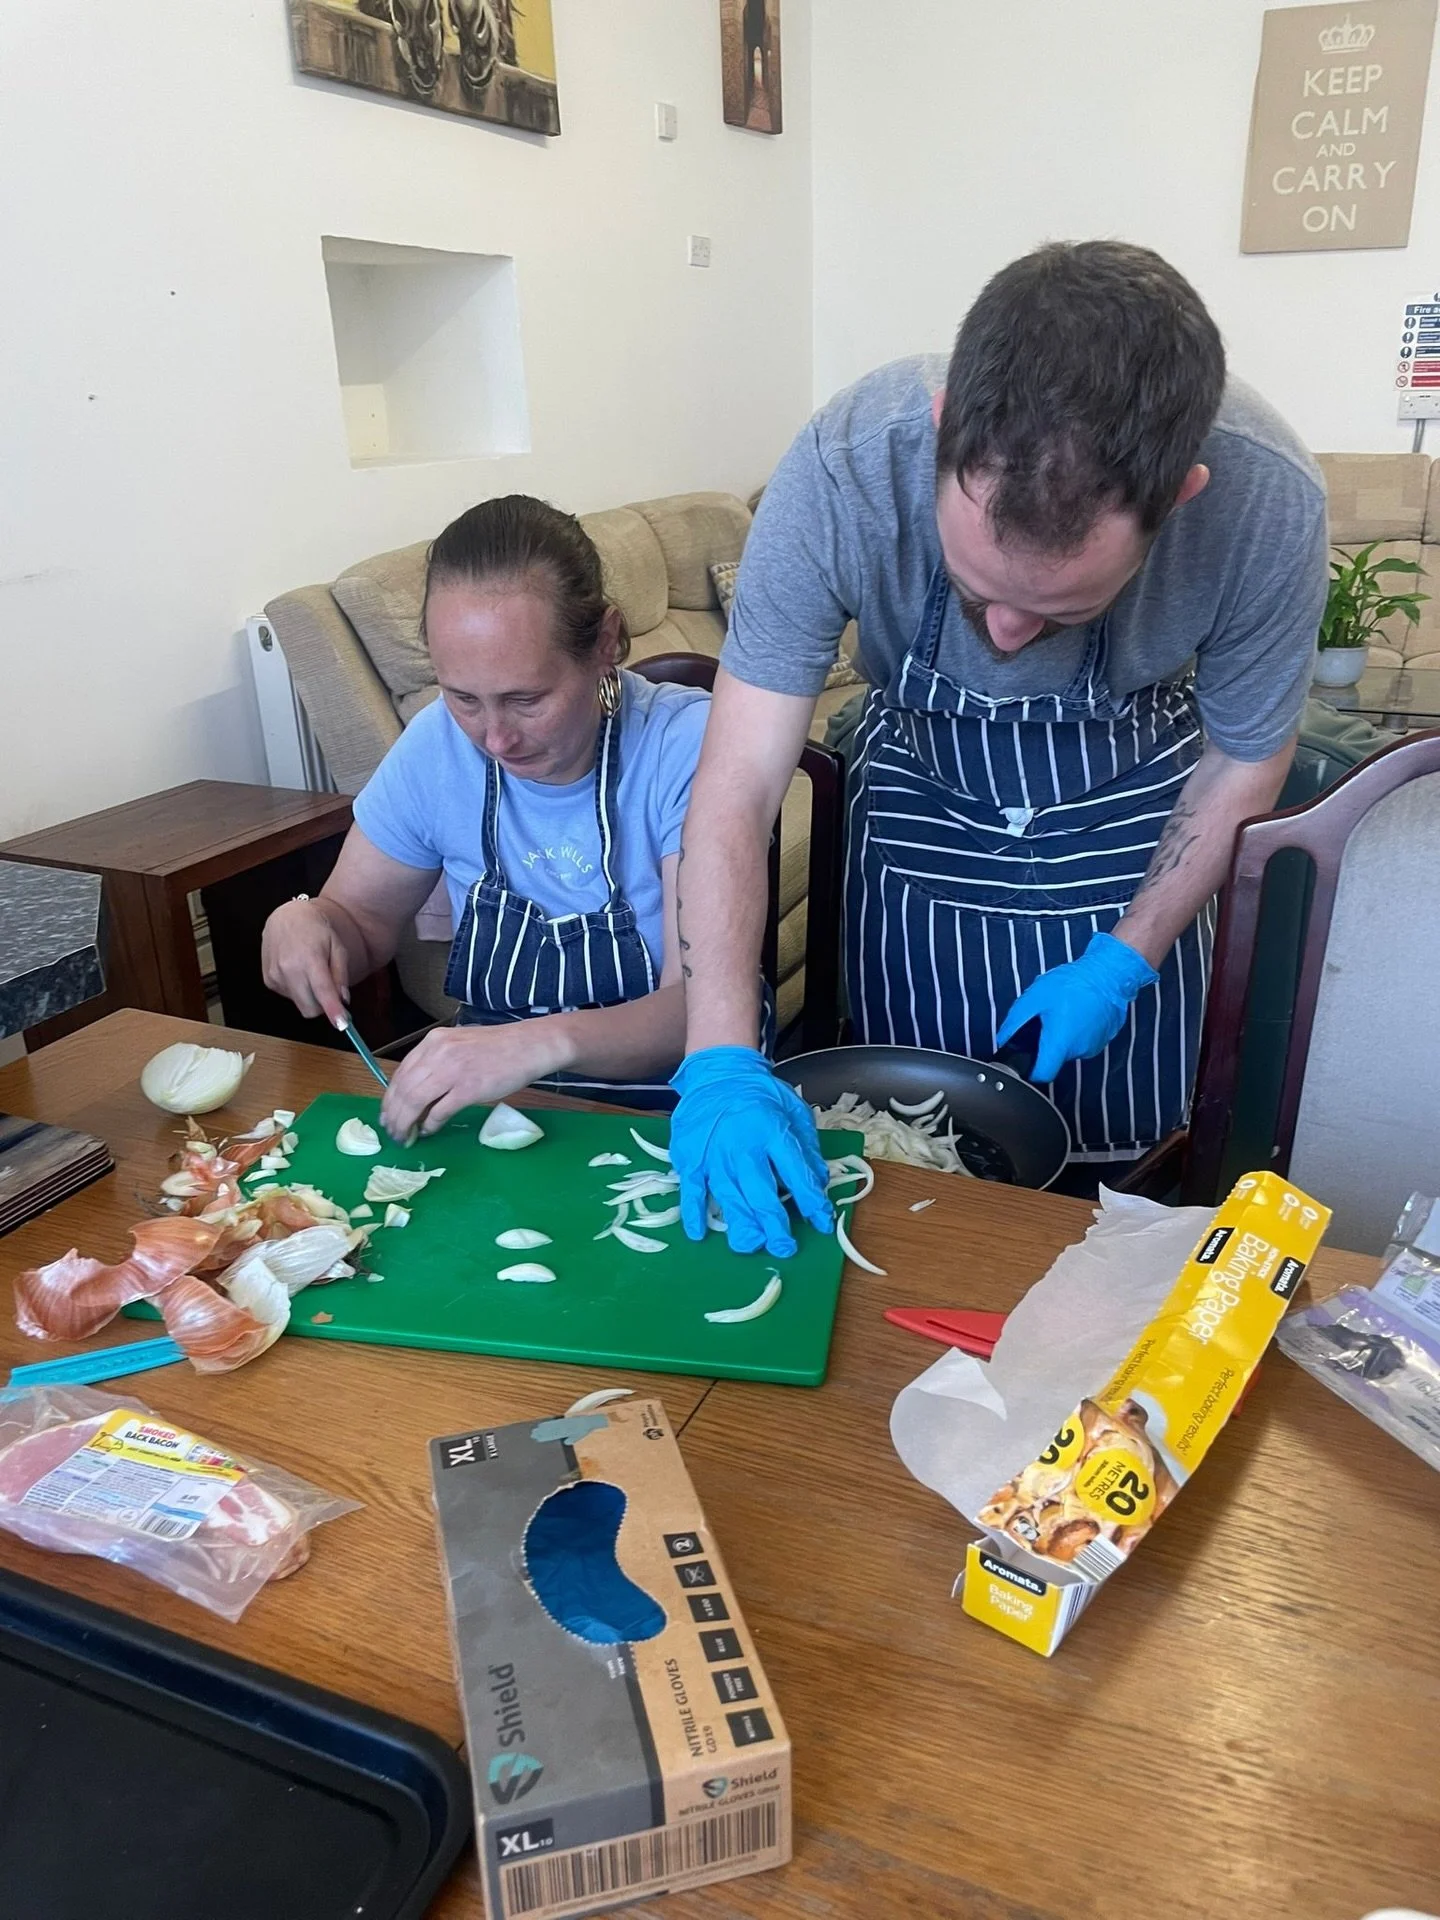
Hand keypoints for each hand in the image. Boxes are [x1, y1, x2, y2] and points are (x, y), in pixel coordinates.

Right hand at [261, 901, 350, 1025]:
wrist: (287, 917)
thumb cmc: (315, 930)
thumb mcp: (337, 947)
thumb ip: (341, 974)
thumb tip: (343, 999)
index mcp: (309, 959)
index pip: (322, 992)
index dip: (333, 1011)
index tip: (341, 1024)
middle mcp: (288, 969)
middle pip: (310, 1008)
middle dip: (323, 1006)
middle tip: (331, 992)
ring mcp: (275, 976)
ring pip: (300, 1004)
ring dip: (310, 996)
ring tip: (310, 972)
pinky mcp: (268, 980)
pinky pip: (289, 996)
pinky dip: (298, 990)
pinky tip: (298, 971)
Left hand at [379, 1021, 568, 1140]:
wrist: (529, 1046)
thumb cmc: (497, 1047)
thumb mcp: (459, 1045)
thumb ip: (436, 1063)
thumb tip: (416, 1094)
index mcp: (433, 1042)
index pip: (400, 1073)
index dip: (390, 1098)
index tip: (387, 1114)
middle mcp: (439, 1053)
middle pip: (404, 1090)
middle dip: (393, 1115)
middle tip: (392, 1132)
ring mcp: (453, 1071)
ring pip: (416, 1101)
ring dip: (406, 1123)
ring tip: (405, 1135)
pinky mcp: (469, 1089)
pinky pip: (440, 1112)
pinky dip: (430, 1124)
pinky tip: (428, 1131)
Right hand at [669, 1047, 832, 1259]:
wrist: (717, 1073)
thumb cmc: (760, 1094)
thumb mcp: (794, 1110)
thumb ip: (807, 1147)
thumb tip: (818, 1182)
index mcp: (773, 1131)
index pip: (797, 1174)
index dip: (812, 1201)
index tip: (821, 1223)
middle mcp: (743, 1146)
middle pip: (761, 1193)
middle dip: (774, 1225)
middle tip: (785, 1248)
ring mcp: (714, 1154)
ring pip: (729, 1197)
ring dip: (741, 1225)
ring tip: (752, 1245)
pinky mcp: (690, 1158)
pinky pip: (691, 1190)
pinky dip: (693, 1213)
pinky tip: (699, 1234)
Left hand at [995, 932, 1158, 1083]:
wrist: (1109, 974)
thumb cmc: (1074, 983)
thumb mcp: (1034, 998)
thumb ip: (1015, 1022)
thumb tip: (1004, 1039)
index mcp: (1060, 1043)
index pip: (1042, 1074)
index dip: (1030, 1070)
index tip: (1024, 1060)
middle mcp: (1078, 1050)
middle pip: (1054, 1059)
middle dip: (1045, 1044)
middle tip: (1045, 1021)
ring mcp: (1093, 1046)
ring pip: (1068, 1050)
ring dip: (1061, 1036)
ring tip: (1063, 1012)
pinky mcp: (1102, 1040)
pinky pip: (1082, 1042)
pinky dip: (1076, 1032)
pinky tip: (1076, 1013)